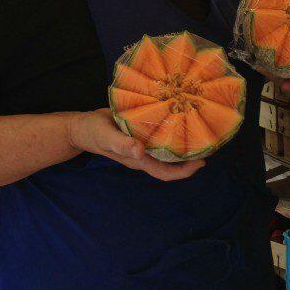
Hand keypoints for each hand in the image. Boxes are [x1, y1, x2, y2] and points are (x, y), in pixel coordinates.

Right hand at [67, 108, 204, 181]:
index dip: (185, 171)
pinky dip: (171, 130)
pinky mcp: (139, 131)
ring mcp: (142, 143)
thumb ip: (122, 144)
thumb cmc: (93, 133)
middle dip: (190, 158)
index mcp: (138, 160)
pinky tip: (179, 117)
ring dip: (182, 144)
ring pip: (167, 149)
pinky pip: (159, 135)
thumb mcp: (106, 137)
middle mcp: (143, 154)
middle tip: (208, 143)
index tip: (202, 161)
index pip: (166, 172)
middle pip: (171, 163)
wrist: (81, 126)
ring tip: (199, 131)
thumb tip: (140, 151)